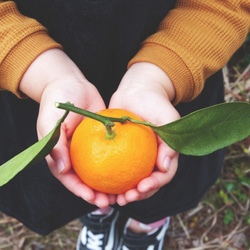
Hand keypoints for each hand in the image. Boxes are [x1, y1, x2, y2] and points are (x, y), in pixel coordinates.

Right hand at [19, 49, 115, 207]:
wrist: (71, 83)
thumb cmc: (56, 101)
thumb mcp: (51, 122)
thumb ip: (54, 145)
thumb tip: (63, 170)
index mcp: (60, 154)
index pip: (69, 179)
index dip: (80, 191)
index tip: (94, 199)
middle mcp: (75, 154)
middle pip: (86, 179)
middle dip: (97, 193)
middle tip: (111, 201)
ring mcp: (89, 147)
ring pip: (101, 169)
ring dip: (110, 182)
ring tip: (123, 191)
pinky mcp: (101, 138)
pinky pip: (110, 152)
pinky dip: (118, 162)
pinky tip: (130, 169)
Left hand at [109, 62, 179, 205]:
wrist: (137, 90)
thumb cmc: (155, 101)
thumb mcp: (168, 117)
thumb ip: (169, 142)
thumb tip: (165, 167)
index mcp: (164, 153)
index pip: (163, 176)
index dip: (154, 185)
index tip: (140, 188)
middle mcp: (150, 158)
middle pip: (146, 184)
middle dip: (137, 195)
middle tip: (124, 198)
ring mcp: (135, 155)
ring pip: (130, 179)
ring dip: (122, 192)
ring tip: (111, 198)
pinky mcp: (120, 150)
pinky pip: (114, 166)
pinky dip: (109, 176)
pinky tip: (99, 182)